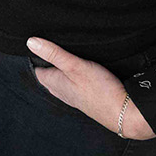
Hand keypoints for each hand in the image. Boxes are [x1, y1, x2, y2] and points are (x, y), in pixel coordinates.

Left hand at [26, 38, 154, 139]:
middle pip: (47, 73)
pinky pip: (73, 83)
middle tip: (50, 44)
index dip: (35, 55)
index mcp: (53, 83)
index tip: (36, 41)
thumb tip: (30, 42)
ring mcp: (72, 95)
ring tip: (64, 53)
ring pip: (60, 78)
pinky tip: (79, 69)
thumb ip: (54, 54)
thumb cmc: (100, 90)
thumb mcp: (75, 66)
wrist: (125, 113)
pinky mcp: (85, 97)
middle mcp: (60, 91)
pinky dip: (72, 75)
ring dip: (60, 67)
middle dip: (46, 60)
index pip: (35, 68)